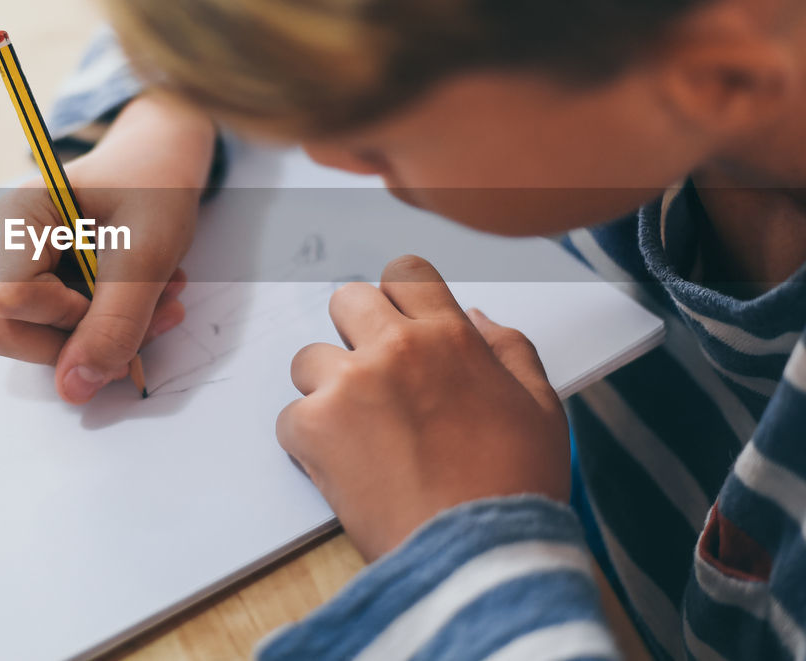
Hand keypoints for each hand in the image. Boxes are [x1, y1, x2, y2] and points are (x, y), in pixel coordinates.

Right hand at [0, 94, 215, 402]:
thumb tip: (73, 391)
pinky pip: (37, 331)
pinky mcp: (18, 281)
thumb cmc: (154, 187)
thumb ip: (115, 324)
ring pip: (18, 339)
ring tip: (153, 301)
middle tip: (151, 313)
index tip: (120, 290)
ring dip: (93, 338)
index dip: (69, 317)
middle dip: (78, 340)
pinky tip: (133, 299)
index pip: (10, 302)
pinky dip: (91, 330)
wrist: (158, 161)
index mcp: (13, 214)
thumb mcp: (149, 254)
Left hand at [276, 255, 569, 561]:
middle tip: (373, 380)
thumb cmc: (514, 486)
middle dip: (354, 333)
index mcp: (448, 336)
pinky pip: (290, 417)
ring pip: (309, 360)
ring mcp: (349, 385)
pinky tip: (344, 469)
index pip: (405, 274)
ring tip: (359, 436)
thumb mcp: (539, 407)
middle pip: (347, 300)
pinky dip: (308, 443)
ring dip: (327, 391)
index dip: (398, 299)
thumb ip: (509, 350)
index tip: (397, 326)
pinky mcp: (314, 428)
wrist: (478, 556)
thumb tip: (476, 318)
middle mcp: (394, 348)